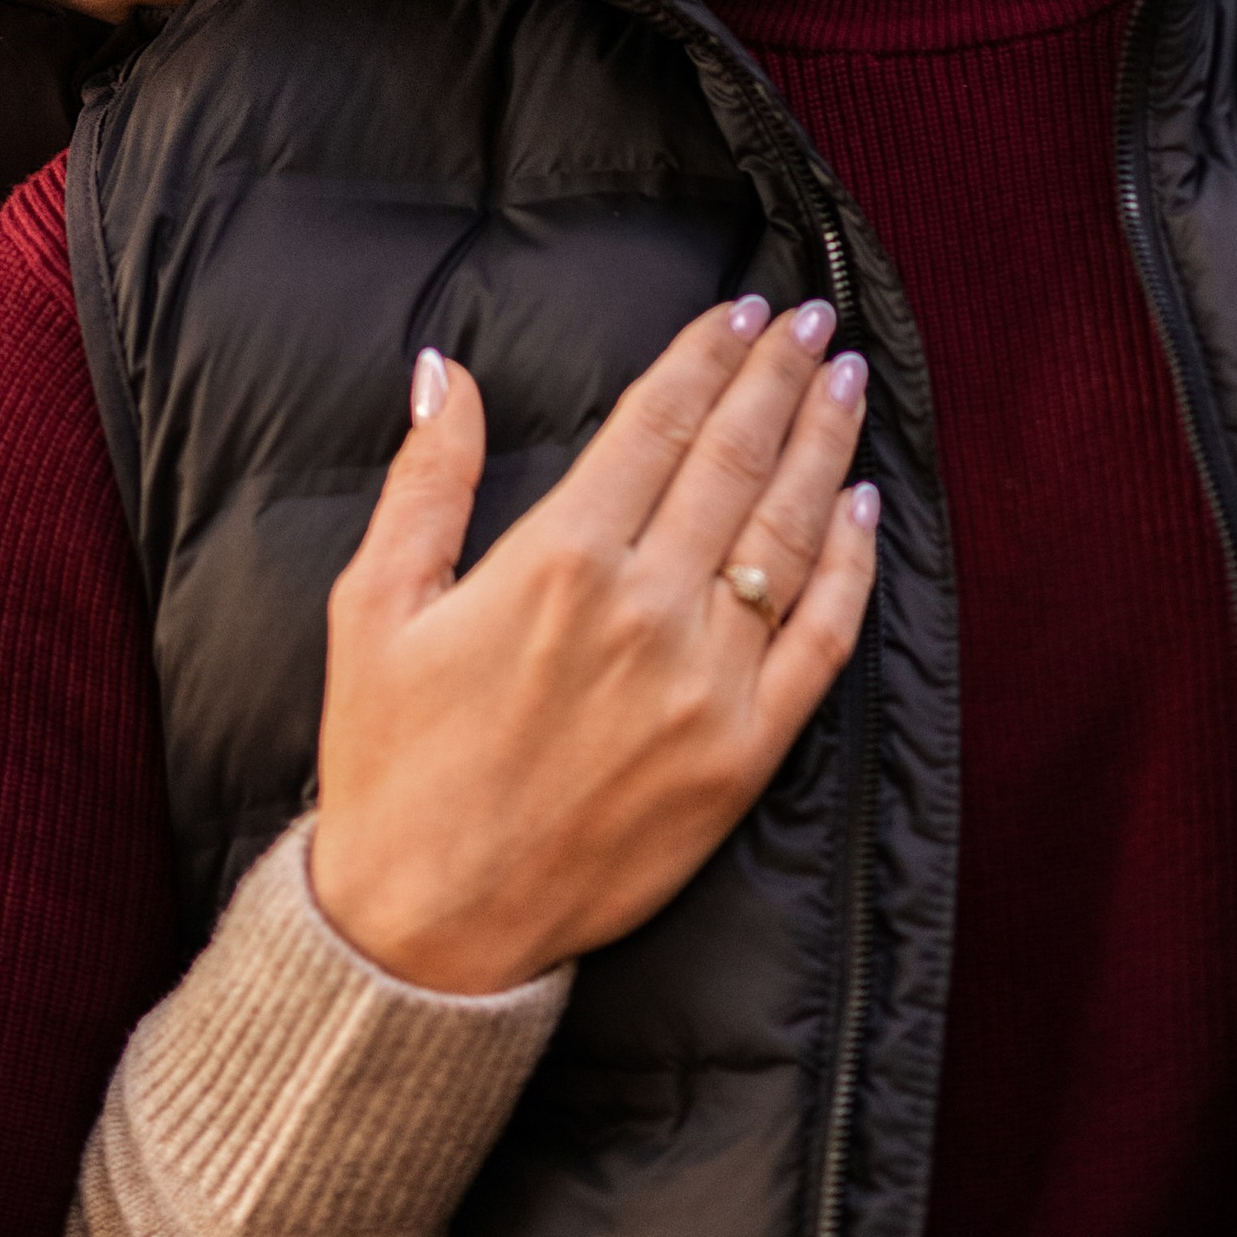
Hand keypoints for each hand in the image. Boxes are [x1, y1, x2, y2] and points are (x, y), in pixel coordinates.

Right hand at [306, 298, 878, 994]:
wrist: (429, 928)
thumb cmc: (390, 763)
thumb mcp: (374, 605)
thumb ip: (426, 479)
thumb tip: (449, 369)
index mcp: (558, 560)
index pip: (658, 422)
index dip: (708, 355)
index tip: (746, 308)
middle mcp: (646, 610)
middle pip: (735, 459)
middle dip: (781, 377)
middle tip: (817, 318)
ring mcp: (706, 687)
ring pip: (790, 537)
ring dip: (825, 446)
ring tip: (847, 382)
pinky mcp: (742, 759)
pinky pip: (823, 646)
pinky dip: (851, 570)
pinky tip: (862, 510)